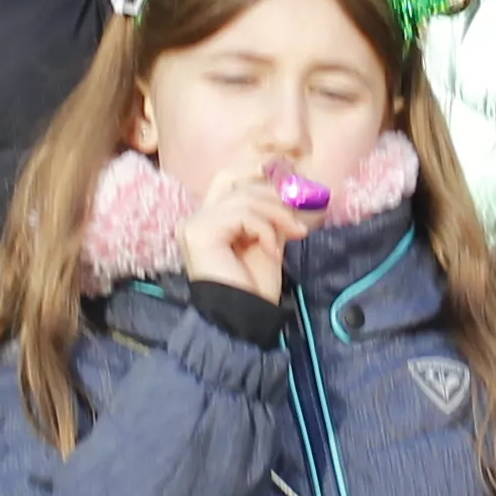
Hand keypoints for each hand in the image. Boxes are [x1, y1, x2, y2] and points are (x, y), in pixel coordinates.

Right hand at [184, 161, 315, 298]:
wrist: (244, 321)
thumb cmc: (254, 289)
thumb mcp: (267, 240)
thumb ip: (270, 214)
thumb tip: (290, 187)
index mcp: (208, 221)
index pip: (230, 179)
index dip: (259, 174)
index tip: (292, 185)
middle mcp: (195, 219)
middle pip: (234, 180)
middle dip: (272, 191)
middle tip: (301, 207)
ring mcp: (194, 225)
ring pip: (243, 197)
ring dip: (277, 214)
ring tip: (298, 233)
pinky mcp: (199, 232)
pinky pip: (241, 214)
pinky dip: (265, 230)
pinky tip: (273, 253)